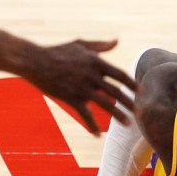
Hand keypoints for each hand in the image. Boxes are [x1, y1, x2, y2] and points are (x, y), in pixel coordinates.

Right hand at [23, 39, 137, 134]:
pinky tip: (97, 134)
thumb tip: (117, 41)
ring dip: (118, 114)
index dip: (132, 84)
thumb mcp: (81, 45)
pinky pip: (84, 113)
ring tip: (128, 123)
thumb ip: (100, 46)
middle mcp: (92, 75)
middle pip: (116, 91)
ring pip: (105, 104)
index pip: (120, 75)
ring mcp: (81, 87)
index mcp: (96, 62)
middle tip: (140, 112)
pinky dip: (91, 124)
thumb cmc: (58, 51)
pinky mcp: (70, 97)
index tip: (142, 92)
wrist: (35, 61)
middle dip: (130, 102)